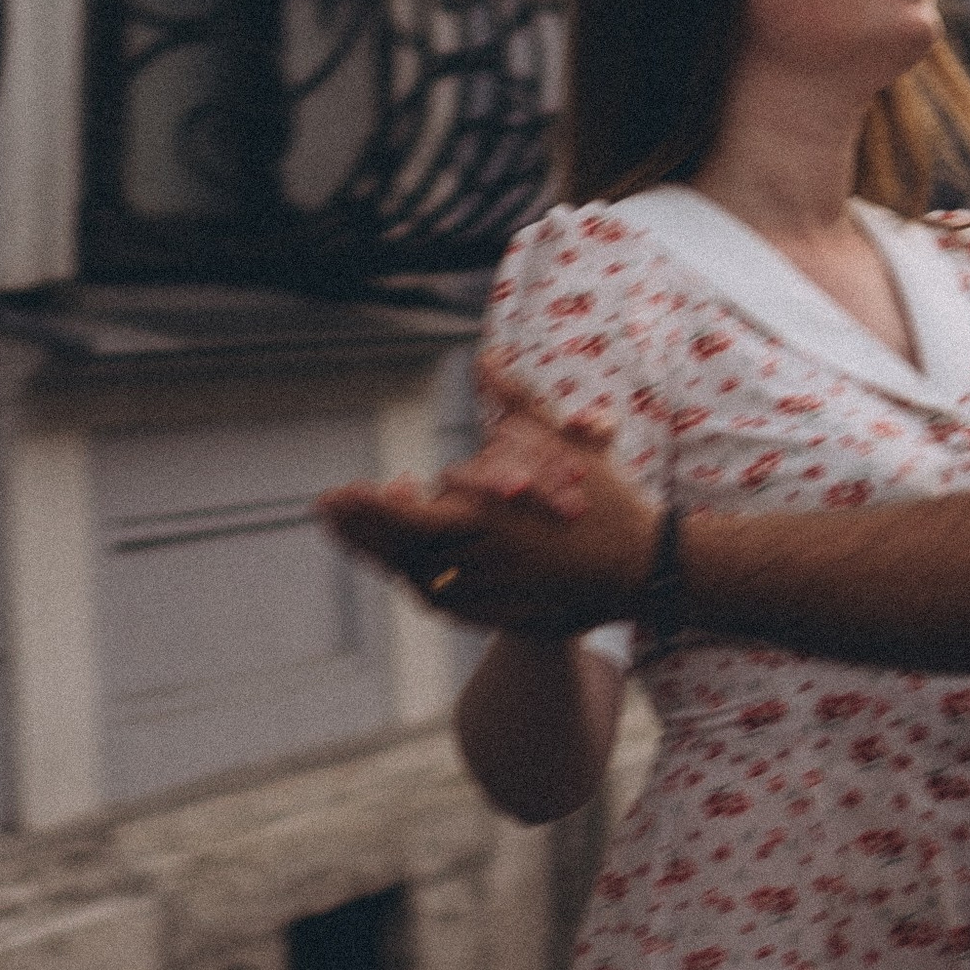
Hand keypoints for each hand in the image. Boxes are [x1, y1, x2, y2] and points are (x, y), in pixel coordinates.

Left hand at [318, 410, 658, 635]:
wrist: (643, 567)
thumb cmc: (603, 499)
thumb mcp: (559, 442)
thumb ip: (515, 401)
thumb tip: (486, 356)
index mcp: (484, 520)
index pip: (407, 515)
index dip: (366, 507)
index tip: (331, 497)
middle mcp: (476, 563)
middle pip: (400, 551)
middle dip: (358, 530)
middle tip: (327, 511)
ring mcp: (486, 595)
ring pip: (417, 579)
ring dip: (382, 555)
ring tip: (353, 532)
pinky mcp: (498, 614)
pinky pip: (443, 601)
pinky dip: (418, 580)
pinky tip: (405, 563)